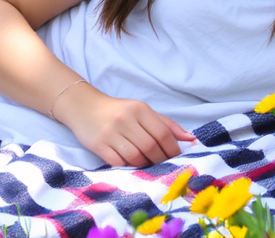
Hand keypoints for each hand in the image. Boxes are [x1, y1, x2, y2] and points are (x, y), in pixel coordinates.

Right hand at [57, 84, 196, 166]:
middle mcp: (126, 119)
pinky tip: (131, 165)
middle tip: (163, 165)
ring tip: (148, 165)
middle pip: (150, 146)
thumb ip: (167, 125)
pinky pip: (119, 162)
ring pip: (135, 156)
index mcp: (140, 109)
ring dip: (145, 165)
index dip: (173, 148)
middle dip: (160, 159)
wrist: (84, 108)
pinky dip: (128, 167)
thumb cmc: (119, 111)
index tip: (177, 158)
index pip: (162, 133)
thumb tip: (190, 139)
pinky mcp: (99, 145)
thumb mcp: (143, 111)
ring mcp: (111, 132)